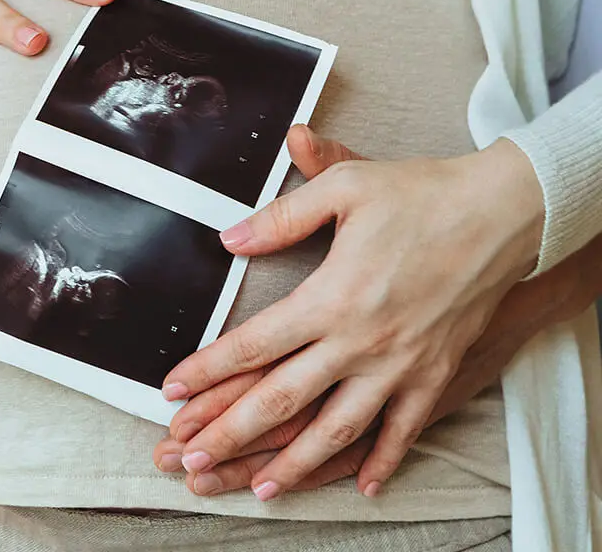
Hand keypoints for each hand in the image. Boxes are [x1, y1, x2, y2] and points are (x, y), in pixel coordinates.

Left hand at [161, 127, 544, 500]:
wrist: (500, 214)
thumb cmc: (420, 196)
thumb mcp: (344, 187)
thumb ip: (282, 217)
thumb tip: (230, 238)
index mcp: (331, 296)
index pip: (253, 344)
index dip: (207, 370)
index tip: (174, 391)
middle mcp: (359, 341)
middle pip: (281, 399)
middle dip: (230, 432)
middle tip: (190, 456)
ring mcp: (399, 365)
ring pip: (337, 429)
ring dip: (294, 463)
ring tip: (260, 487)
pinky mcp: (433, 374)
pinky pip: (404, 430)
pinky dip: (383, 461)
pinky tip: (364, 484)